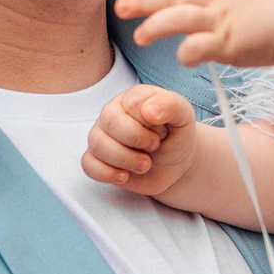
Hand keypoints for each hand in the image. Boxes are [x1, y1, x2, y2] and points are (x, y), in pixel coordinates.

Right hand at [81, 84, 195, 195]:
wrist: (174, 164)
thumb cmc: (176, 135)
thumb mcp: (184, 117)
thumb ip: (171, 105)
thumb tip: (148, 110)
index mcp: (133, 98)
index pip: (131, 104)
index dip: (149, 123)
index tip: (163, 132)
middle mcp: (113, 112)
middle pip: (110, 122)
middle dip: (136, 140)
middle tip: (154, 148)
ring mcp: (102, 135)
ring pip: (97, 144)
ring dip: (126, 160)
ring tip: (145, 165)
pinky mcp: (97, 158)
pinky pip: (88, 164)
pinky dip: (107, 173)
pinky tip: (125, 176)